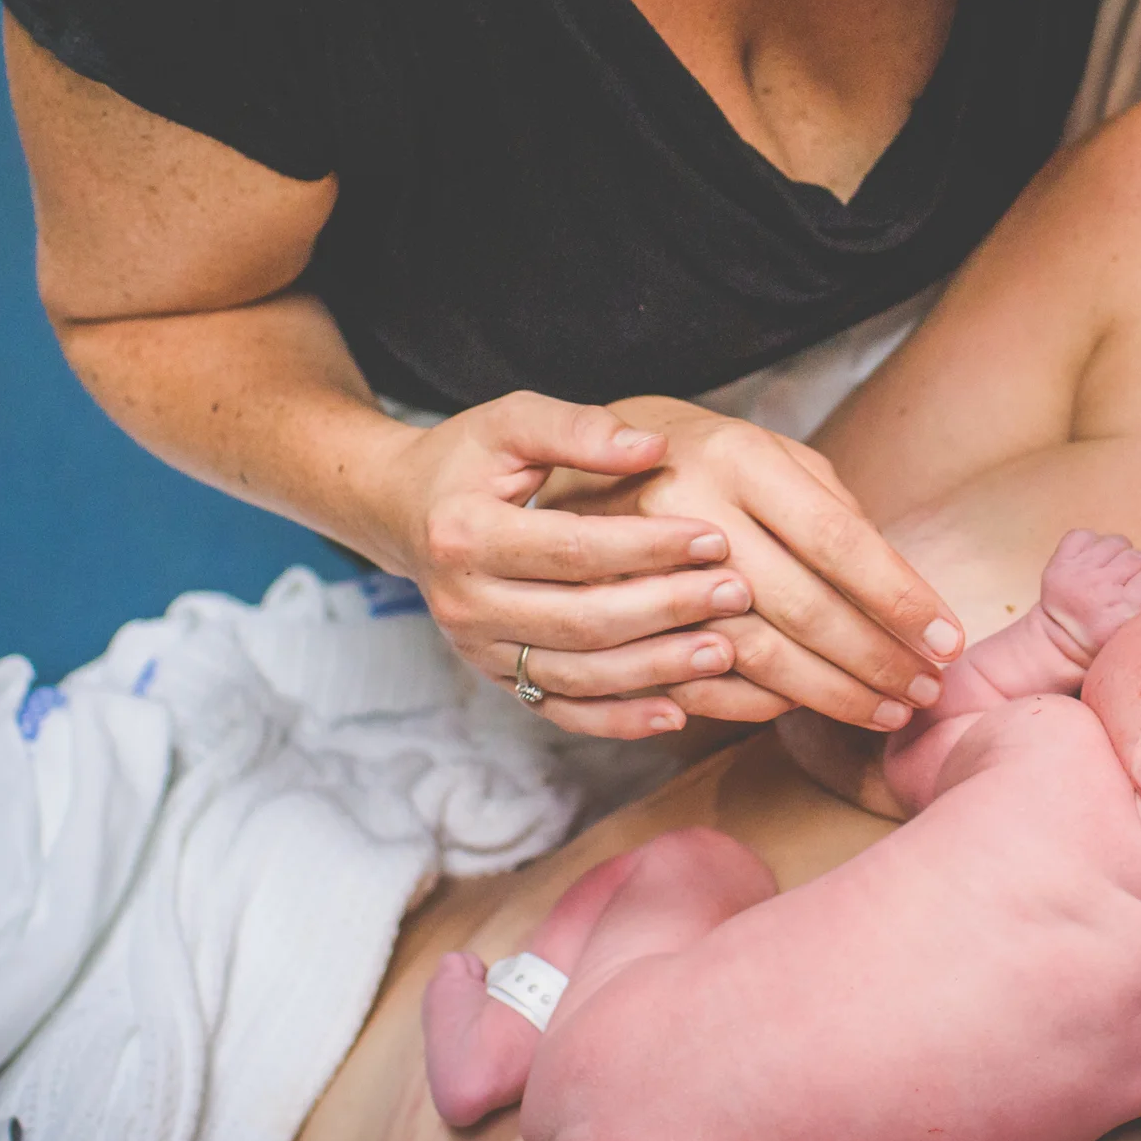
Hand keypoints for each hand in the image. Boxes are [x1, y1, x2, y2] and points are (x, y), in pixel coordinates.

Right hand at [366, 391, 762, 738]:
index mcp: (464, 534)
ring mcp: (478, 651)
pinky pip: (562, 711)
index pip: (572, 549)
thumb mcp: (509, 422)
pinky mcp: (495, 679)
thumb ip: (577, 429)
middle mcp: (465, 603)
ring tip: (726, 651)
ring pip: (578, 675)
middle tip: (736, 592)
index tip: (714, 537)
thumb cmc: (467, 460)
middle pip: (581, 620)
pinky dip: (619, 719)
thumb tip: (652, 447)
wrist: (403, 512)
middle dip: (667, 609)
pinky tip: (677, 712)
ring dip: (657, 669)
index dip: (648, 547)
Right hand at [545, 397, 961, 732]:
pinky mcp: (607, 617)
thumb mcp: (767, 451)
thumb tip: (903, 588)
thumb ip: (831, 507)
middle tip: (925, 692)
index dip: (898, 597)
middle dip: (873, 658)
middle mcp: (687, 508)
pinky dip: (751, 705)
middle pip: (798, 605)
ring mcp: (640, 567)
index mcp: (736, 456)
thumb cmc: (699, 455)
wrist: (571, 460)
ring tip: (882, 713)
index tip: (948, 641)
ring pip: (749, 654)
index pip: (836, 538)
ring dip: (825, 694)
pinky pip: (689, 681)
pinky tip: (799, 710)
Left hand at [1038, 529, 1140, 655]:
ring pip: (1117, 542)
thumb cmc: (1108, 645)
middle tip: (1131, 591)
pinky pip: (1084, 536)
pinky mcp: (1059, 565)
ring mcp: (1077, 575)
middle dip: (1140, 573)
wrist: (1059, 649)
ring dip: (1118, 557)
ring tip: (1112, 578)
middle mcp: (1100, 590)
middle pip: (1140, 557)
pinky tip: (1092, 567)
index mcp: (1125, 612)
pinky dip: (1091, 546)